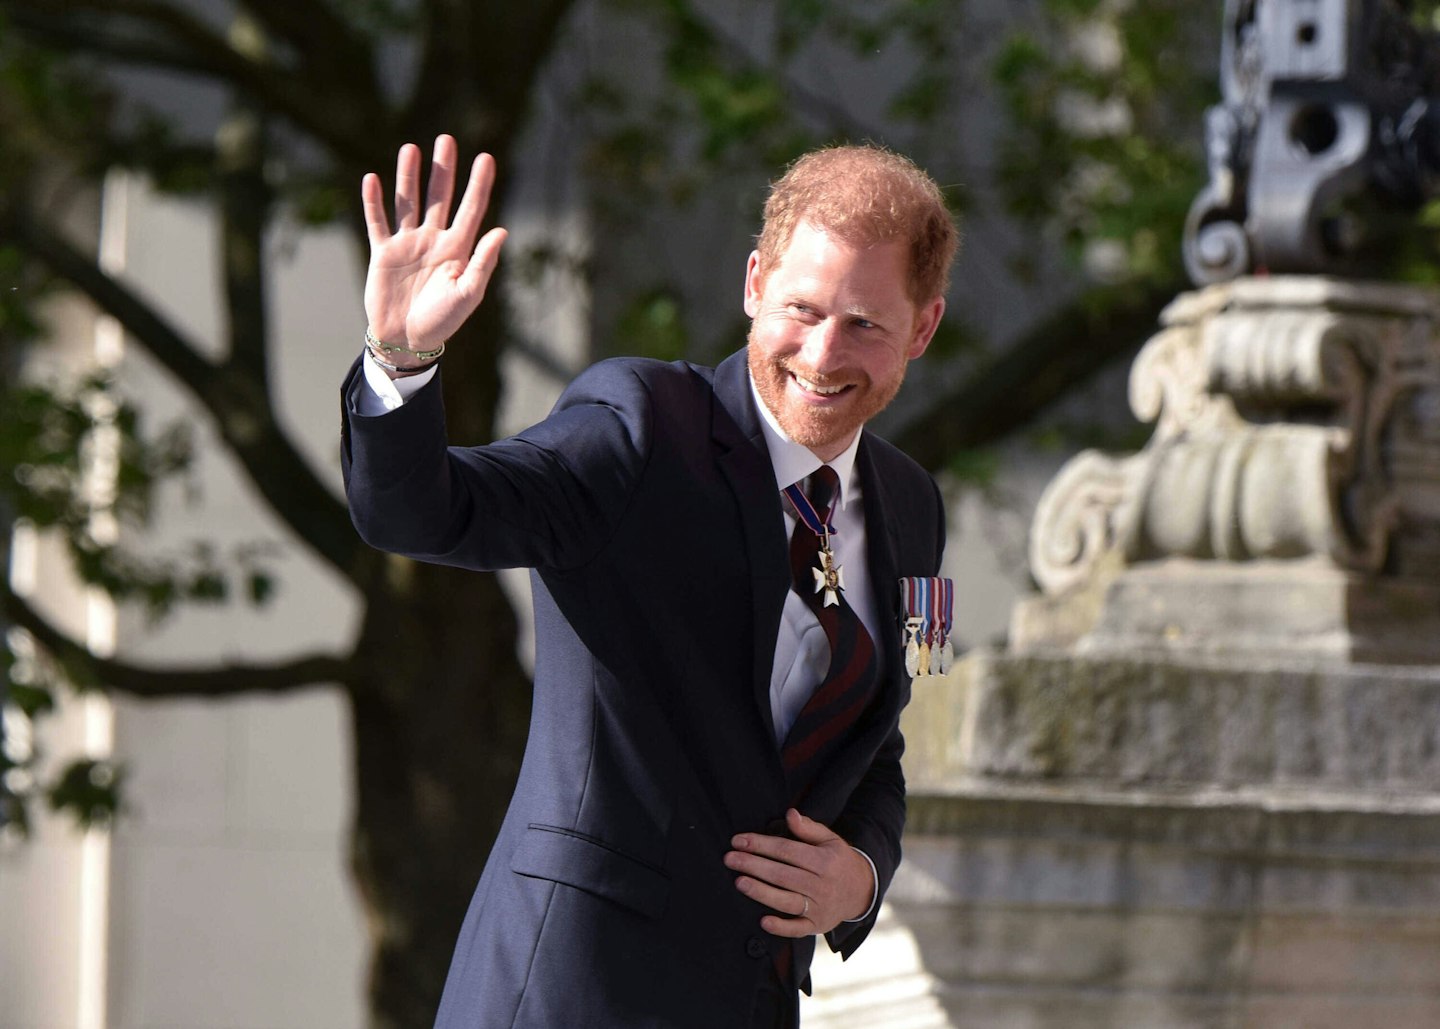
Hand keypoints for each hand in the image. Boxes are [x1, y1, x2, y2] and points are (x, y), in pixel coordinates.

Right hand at [361, 134, 507, 355]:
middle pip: (439, 197)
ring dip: (409, 176)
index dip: (479, 184)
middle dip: (443, 169)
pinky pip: (377, 222)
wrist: (406, 340)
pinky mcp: (383, 253)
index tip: (486, 157)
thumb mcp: (468, 294)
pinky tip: (372, 178)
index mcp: (458, 250)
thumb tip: (501, 230)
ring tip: (411, 148)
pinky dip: (373, 202)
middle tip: (446, 139)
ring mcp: (407, 244)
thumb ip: (483, 263)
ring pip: (408, 202)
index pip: (471, 209)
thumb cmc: (442, 322)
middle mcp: (433, 241)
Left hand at [724, 808, 874, 936]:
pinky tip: (763, 921)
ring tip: (739, 882)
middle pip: (782, 874)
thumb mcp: (830, 840)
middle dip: (754, 866)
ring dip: (761, 892)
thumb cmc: (838, 861)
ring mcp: (820, 907)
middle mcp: (822, 885)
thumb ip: (809, 828)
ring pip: (786, 900)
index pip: (787, 851)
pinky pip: (797, 929)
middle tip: (729, 859)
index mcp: (824, 861)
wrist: (861, 891)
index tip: (739, 841)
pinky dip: (781, 927)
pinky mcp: (817, 926)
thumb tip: (790, 814)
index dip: (761, 845)